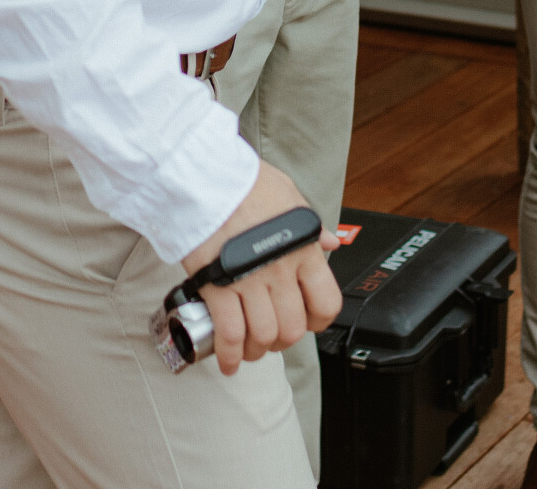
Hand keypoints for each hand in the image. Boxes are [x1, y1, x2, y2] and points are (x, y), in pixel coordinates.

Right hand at [182, 160, 342, 374]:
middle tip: (271, 338)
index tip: (307, 323)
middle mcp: (280, 270)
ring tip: (249, 348)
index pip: (326, 303)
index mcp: (303, 250)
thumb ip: (312, 225)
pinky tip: (227, 361)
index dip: (318, 322)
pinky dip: (228, 354)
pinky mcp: (217, 286)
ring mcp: (249, 280)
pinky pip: (229, 333)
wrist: (204, 176)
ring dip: (256, 350)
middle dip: (282, 341)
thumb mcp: (291, 195)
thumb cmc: (245, 182)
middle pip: (292, 328)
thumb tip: (332, 241)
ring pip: (262, 336)